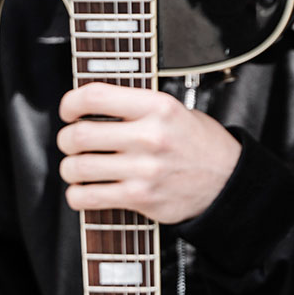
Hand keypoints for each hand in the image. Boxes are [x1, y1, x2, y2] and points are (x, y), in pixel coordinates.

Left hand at [56, 83, 241, 223]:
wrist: (227, 180)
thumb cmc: (198, 142)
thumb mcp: (176, 108)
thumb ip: (136, 104)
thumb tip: (88, 103)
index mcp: (158, 106)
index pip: (94, 96)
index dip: (70, 103)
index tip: (69, 110)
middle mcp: (150, 136)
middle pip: (78, 134)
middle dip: (65, 139)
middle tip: (71, 142)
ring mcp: (144, 169)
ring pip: (77, 167)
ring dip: (70, 168)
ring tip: (79, 167)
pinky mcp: (140, 198)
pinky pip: (87, 197)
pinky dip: (77, 195)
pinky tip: (87, 189)